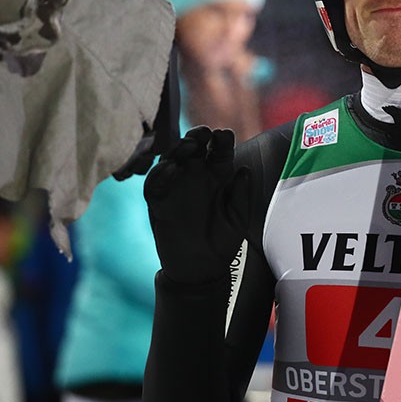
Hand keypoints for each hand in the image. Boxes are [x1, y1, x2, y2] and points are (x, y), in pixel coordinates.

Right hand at [144, 126, 249, 284]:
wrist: (201, 268)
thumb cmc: (223, 241)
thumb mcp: (238, 218)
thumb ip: (241, 195)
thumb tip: (245, 170)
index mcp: (218, 176)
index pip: (219, 151)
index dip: (221, 140)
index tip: (224, 135)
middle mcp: (196, 176)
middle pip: (195, 148)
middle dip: (198, 136)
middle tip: (204, 133)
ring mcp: (176, 186)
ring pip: (173, 159)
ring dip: (179, 149)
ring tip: (189, 145)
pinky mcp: (158, 201)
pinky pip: (155, 183)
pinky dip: (161, 174)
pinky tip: (171, 168)